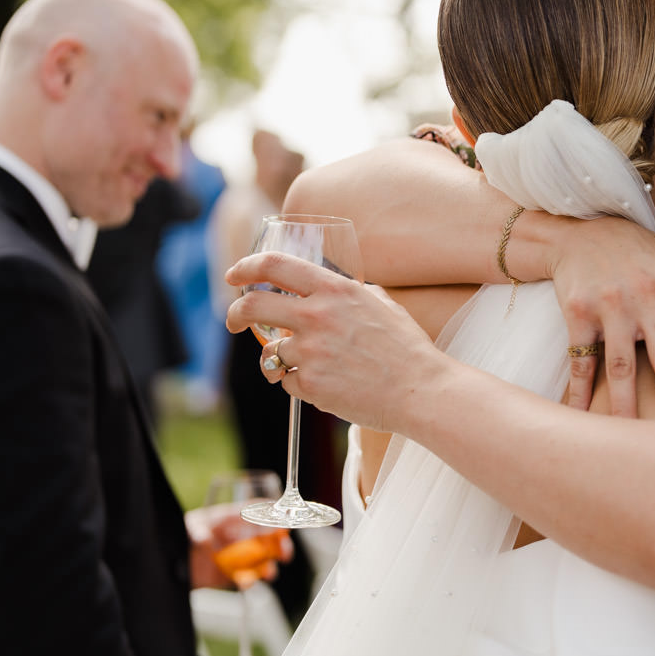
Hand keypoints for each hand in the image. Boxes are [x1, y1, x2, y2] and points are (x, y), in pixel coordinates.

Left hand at [184, 504, 293, 589]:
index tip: (284, 518)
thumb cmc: (180, 538)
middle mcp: (236, 536)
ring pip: (261, 560)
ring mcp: (236, 556)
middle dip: (279, 544)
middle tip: (284, 551)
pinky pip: (246, 578)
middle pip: (265, 538)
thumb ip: (196, 533)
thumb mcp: (187, 530)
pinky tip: (247, 583)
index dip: (271, 513)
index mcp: (228, 519)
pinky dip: (249, 581)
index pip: (254, 512)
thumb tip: (204, 541)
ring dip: (269, 566)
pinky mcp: (231, 574)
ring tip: (269, 573)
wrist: (171, 566)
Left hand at [225, 251, 447, 432]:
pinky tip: (331, 385)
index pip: (274, 265)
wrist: (420, 390)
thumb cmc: (407, 348)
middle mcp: (317, 316)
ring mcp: (311, 352)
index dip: (245, 267)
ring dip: (280, 359)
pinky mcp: (310, 385)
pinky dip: (302, 385)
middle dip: (234, 313)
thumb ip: (351, 293)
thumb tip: (329, 290)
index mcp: (335, 290)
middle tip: (233, 321)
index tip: (235, 275)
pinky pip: (289, 382)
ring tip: (308, 367)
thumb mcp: (382, 304)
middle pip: (251, 306)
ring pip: (271, 352)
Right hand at [546, 216, 654, 420]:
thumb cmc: (647, 257)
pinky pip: (580, 360)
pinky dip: (578, 393)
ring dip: (627, 408)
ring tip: (634, 443)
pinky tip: (578, 420)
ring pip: (622, 368)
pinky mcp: (579, 311)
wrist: (584, 231)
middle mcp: (649, 296)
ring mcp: (612, 305)